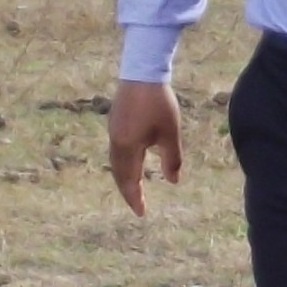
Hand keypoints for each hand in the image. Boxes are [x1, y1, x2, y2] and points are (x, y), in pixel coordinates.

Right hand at [109, 81, 182, 214]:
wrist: (142, 72)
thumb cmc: (159, 103)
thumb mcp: (170, 133)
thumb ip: (172, 158)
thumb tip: (174, 181)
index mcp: (127, 148)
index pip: (129, 180)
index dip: (135, 198)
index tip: (141, 213)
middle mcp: (115, 143)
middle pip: (119, 174)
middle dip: (128, 191)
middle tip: (138, 206)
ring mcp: (113, 132)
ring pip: (116, 163)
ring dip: (125, 179)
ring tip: (135, 189)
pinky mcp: (115, 123)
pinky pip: (117, 152)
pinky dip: (123, 165)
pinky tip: (133, 164)